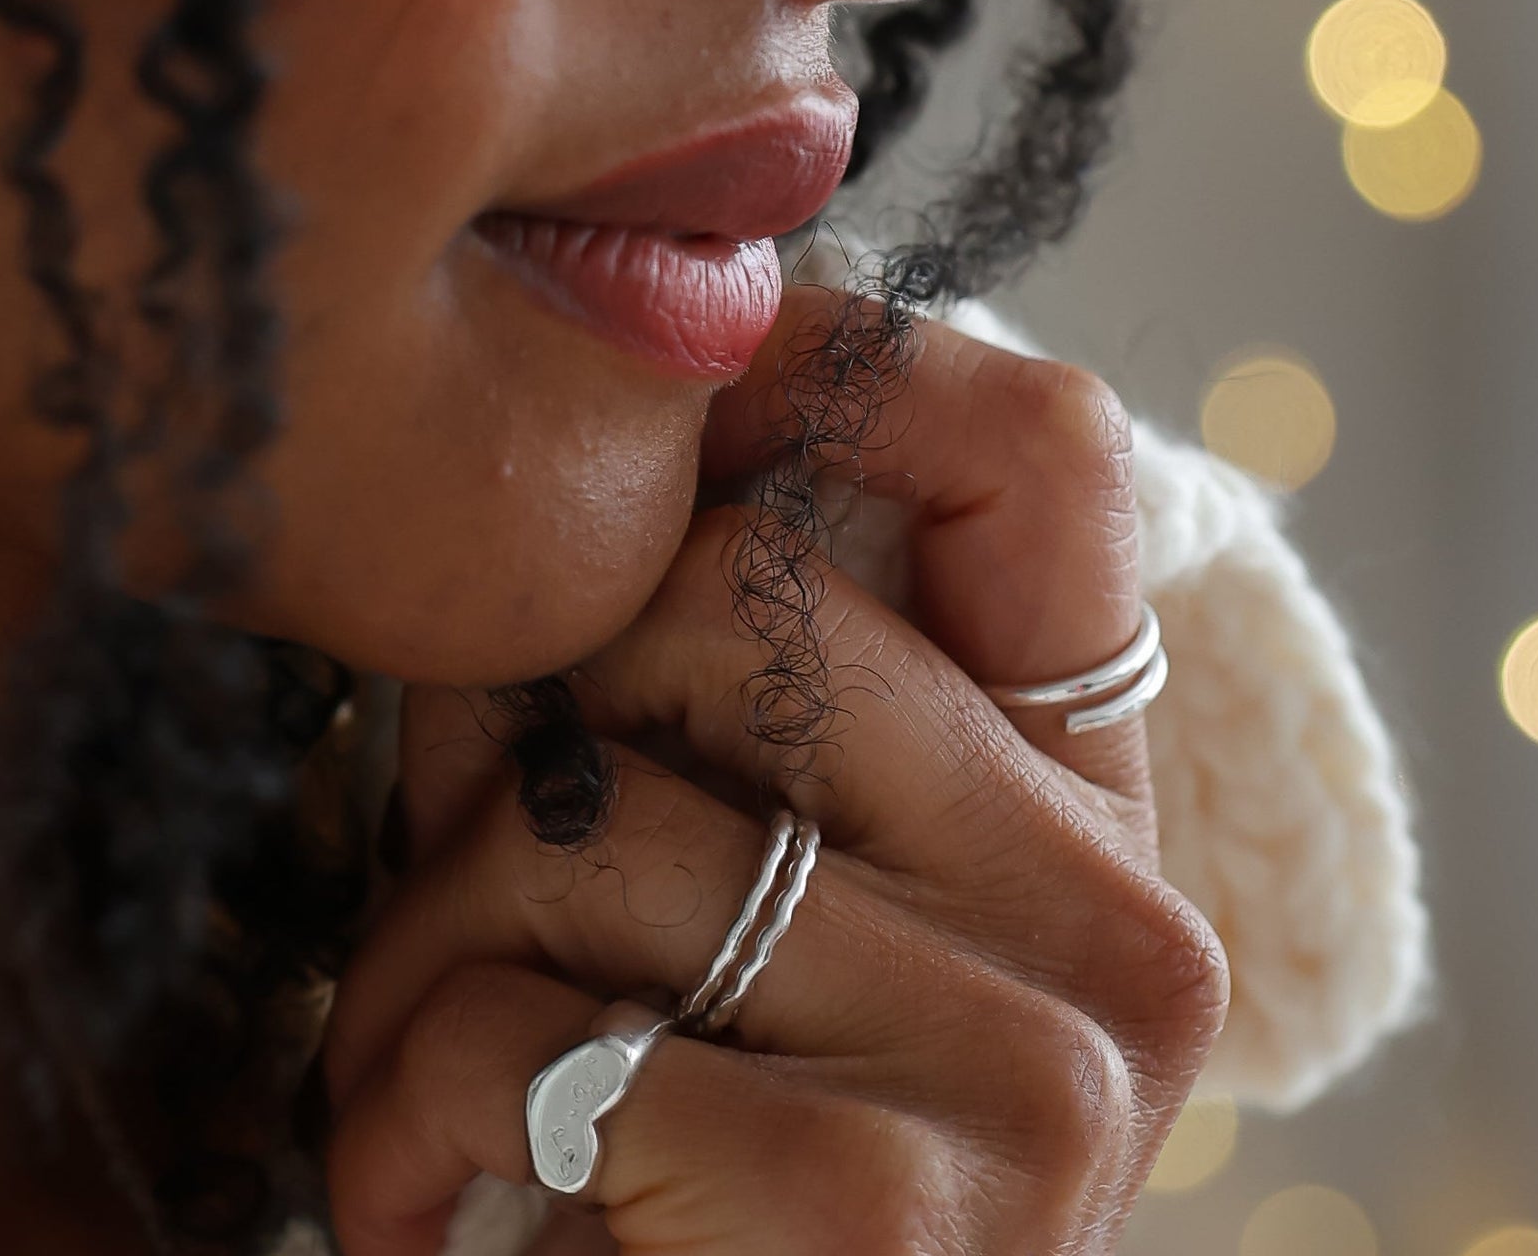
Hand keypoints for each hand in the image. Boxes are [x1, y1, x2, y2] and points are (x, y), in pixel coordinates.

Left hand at [320, 291, 1227, 1253]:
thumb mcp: (681, 889)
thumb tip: (611, 396)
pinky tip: (443, 1207)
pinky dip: (412, 1112)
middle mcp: (1125, 931)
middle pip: (727, 606)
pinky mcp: (898, 1219)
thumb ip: (674, 690)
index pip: (1038, 447)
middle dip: (502, 743)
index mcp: (1093, 822)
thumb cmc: (647, 1177)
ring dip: (416, 960)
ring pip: (593, 820)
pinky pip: (534, 1028)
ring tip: (426, 1095)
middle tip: (447, 914)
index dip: (812, 366)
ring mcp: (1044, 1079)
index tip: (631, 414)